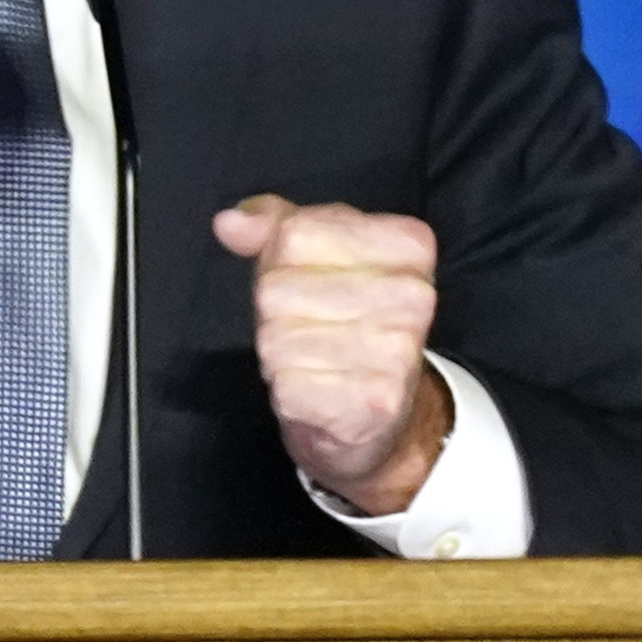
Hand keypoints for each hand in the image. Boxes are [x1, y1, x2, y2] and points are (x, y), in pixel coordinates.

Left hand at [213, 194, 446, 516]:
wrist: (381, 420)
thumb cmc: (346, 326)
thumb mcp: (319, 259)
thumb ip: (277, 227)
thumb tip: (229, 222)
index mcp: (408, 245)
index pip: (296, 231)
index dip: (282, 261)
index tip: (313, 281)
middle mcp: (412, 295)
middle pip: (277, 285)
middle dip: (277, 312)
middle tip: (310, 329)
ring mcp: (396, 350)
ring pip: (276, 335)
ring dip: (279, 354)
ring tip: (313, 360)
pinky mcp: (372, 401)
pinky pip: (286, 383)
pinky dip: (287, 390)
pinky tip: (317, 391)